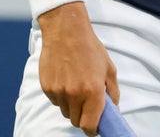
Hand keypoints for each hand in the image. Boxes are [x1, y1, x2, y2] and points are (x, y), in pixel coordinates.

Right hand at [37, 2, 119, 135]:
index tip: (95, 127)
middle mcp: (74, 94)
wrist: (66, 31)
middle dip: (83, 116)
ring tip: (76, 86)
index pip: (89, 126)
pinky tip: (66, 79)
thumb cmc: (90, 48)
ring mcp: (58, 91)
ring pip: (65, 111)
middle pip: (76, 121)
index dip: (93, 129)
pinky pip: (55, 101)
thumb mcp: (109, 68)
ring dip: (72, 106)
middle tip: (87, 103)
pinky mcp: (47, 87)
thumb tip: (112, 109)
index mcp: (93, 91)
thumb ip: (112, 92)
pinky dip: (61, 96)